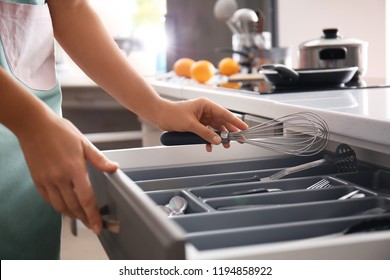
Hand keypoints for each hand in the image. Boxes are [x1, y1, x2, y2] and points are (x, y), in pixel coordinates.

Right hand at [18, 115, 117, 233]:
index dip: (93, 215)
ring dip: (72, 215)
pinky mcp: (37, 180)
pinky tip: (65, 207)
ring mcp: (47, 180)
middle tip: (93, 225)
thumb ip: (99, 159)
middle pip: (74, 206)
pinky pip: (48, 200)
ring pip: (60, 207)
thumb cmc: (60, 131)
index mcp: (74, 168)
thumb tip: (114, 168)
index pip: (86, 198)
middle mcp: (59, 177)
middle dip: (85, 218)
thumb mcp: (84, 143)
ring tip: (81, 218)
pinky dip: (58, 207)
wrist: (34, 125)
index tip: (98, 226)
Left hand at [157, 97, 248, 151]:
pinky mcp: (197, 124)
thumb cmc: (172, 114)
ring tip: (225, 146)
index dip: (236, 122)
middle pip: (222, 122)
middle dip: (230, 132)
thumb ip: (205, 133)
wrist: (160, 115)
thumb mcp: (190, 125)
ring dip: (219, 137)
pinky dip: (209, 139)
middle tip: (239, 140)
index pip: (225, 114)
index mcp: (206, 105)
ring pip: (215, 128)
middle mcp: (206, 110)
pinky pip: (207, 132)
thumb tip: (218, 140)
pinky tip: (209, 147)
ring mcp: (202, 117)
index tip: (244, 128)